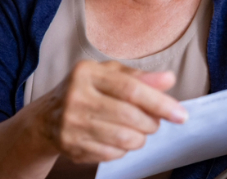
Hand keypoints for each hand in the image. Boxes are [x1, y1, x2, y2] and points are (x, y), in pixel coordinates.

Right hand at [33, 60, 187, 163]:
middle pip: (130, 116)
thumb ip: (139, 77)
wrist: (46, 118)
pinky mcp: (71, 145)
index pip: (131, 89)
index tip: (180, 114)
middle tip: (153, 123)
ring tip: (137, 132)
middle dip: (151, 123)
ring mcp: (71, 123)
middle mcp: (76, 96)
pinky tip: (118, 140)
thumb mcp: (108, 75)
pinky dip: (122, 150)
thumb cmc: (85, 91)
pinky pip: (111, 154)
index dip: (160, 103)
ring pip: (123, 139)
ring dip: (139, 138)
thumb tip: (168, 80)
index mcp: (87, 73)